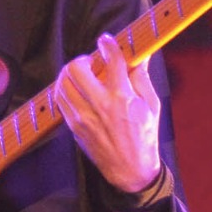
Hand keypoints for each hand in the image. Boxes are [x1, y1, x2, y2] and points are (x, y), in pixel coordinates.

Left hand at [54, 34, 161, 193]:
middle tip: (92, 62)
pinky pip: (60, 100)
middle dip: (83, 59)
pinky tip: (76, 90)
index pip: (112, 61)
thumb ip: (141, 78)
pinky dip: (65, 89)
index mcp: (122, 98)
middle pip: (76, 68)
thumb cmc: (144, 137)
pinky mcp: (74, 126)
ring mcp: (83, 117)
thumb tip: (139, 56)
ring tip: (82, 76)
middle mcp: (100, 106)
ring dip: (70, 73)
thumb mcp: (152, 106)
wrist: (130, 170)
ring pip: (63, 82)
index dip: (108, 45)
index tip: (106, 41)